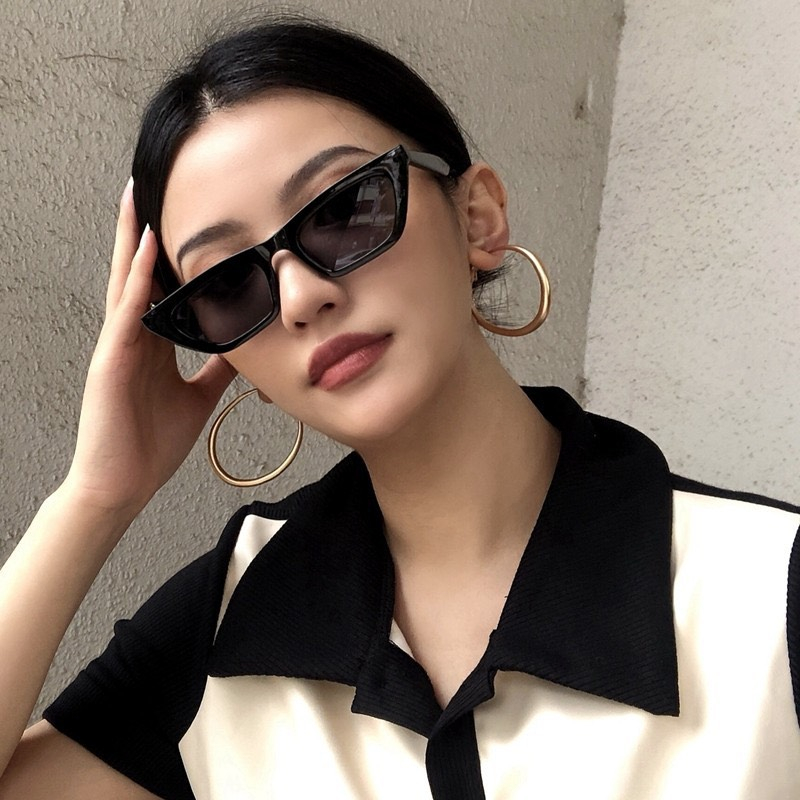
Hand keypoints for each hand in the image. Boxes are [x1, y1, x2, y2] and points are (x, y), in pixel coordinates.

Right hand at [62, 180, 234, 516]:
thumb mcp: (198, 396)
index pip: (159, 286)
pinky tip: (143, 252)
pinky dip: (135, 281)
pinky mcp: (109, 363)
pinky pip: (124, 314)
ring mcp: (117, 347)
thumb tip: (241, 345)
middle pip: (137, 273)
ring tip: (138, 197)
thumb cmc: (152, 442)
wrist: (124, 485)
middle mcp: (131, 337)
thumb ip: (216, 367)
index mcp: (151, 343)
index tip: (181, 217)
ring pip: (125, 283)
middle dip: (143, 230)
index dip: (167, 252)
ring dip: (133, 239)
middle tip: (150, 184)